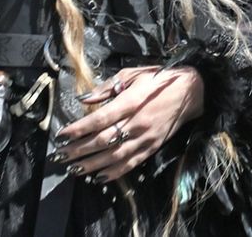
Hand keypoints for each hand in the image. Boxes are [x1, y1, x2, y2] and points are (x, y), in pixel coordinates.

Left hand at [54, 66, 204, 183]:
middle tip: (60, 156)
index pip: (99, 119)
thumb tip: (84, 98)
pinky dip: (115, 172)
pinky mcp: (153, 146)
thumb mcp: (133, 74)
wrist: (191, 90)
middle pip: (102, 140)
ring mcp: (146, 137)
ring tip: (74, 169)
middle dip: (78, 150)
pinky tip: (100, 177)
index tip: (61, 135)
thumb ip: (107, 87)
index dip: (78, 129)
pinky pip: (132, 163)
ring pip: (115, 155)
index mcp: (131, 102)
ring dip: (92, 164)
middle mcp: (137, 122)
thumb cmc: (159, 79)